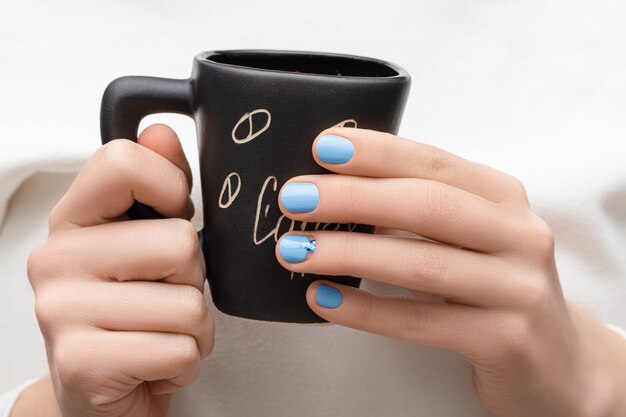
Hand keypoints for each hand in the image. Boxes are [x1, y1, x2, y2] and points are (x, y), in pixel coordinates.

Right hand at [26, 125, 213, 416]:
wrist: (103, 394)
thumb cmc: (131, 315)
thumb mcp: (143, 243)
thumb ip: (158, 185)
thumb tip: (160, 132)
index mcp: (73, 220)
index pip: (124, 162)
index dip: (172, 188)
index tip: (172, 216)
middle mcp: (56, 259)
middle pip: (179, 242)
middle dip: (193, 279)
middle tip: (164, 297)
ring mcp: (62, 311)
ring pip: (188, 303)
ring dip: (194, 328)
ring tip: (160, 334)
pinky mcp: (83, 362)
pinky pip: (182, 349)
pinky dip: (186, 362)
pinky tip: (155, 363)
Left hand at [275, 128, 625, 416]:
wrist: (556, 360)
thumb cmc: (492, 284)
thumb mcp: (470, 236)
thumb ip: (420, 211)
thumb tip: (334, 190)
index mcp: (503, 198)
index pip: (435, 163)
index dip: (377, 153)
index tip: (322, 147)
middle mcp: (519, 236)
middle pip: (428, 207)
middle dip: (353, 198)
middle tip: (293, 199)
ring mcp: (518, 289)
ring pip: (421, 265)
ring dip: (348, 255)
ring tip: (294, 251)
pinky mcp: (506, 340)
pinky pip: (421, 322)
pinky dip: (365, 310)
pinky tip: (322, 300)